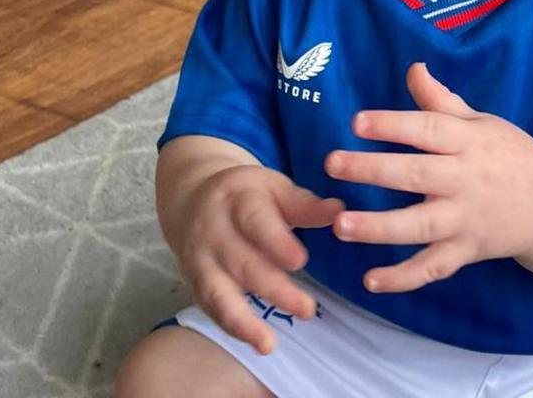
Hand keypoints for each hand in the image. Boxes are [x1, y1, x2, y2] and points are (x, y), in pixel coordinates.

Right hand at [179, 165, 343, 353]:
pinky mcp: (195, 282)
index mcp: (238, 199)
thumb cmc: (247, 194)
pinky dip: (232, 327)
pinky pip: (211, 308)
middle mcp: (214, 231)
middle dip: (273, 289)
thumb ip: (304, 204)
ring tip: (268, 344)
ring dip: (243, 320)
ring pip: (219, 292)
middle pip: (242, 263)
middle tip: (307, 309)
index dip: (276, 242)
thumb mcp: (274, 188)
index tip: (300, 261)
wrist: (193, 198)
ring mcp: (200, 259)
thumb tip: (339, 211)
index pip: (255, 221)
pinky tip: (256, 342)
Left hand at [324, 62, 532, 293]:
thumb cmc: (508, 155)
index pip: (428, 130)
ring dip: (379, 228)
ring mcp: (465, 220)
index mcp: (469, 141)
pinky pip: (433, 268)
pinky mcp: (467, 252)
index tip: (357, 122)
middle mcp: (466, 180)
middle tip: (333, 164)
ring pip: (420, 226)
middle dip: (373, 170)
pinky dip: (403, 278)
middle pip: (416, 175)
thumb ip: (442, 100)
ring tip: (340, 225)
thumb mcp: (481, 122)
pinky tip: (370, 280)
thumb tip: (413, 67)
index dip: (392, 125)